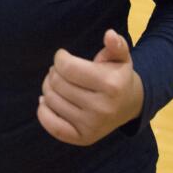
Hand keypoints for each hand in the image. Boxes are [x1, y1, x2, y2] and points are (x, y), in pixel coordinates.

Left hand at [37, 30, 143, 146]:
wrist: (129, 106)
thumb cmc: (118, 76)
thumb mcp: (121, 58)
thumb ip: (116, 45)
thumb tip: (109, 34)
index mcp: (111, 85)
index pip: (67, 67)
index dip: (60, 58)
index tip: (62, 56)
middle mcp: (102, 108)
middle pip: (57, 83)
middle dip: (54, 71)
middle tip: (61, 70)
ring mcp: (92, 126)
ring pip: (50, 100)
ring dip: (48, 86)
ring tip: (57, 82)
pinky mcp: (82, 138)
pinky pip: (51, 124)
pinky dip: (43, 109)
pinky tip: (46, 100)